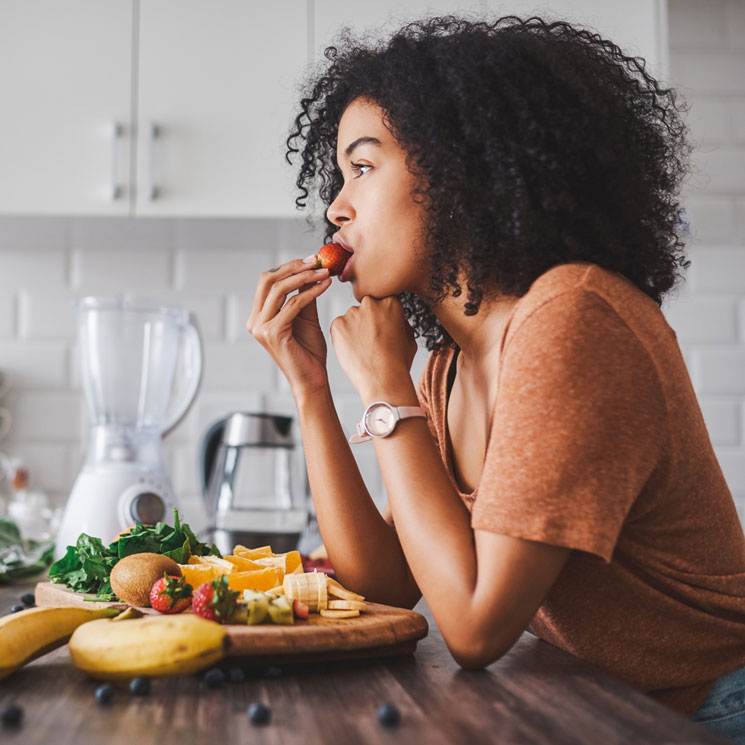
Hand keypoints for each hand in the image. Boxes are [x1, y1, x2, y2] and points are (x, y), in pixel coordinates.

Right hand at [246, 257, 331, 396]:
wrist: (312, 379)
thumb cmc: (309, 351)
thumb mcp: (305, 317)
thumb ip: (303, 295)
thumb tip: (310, 270)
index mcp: (258, 316)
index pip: (267, 281)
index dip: (289, 266)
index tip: (312, 259)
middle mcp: (255, 321)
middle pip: (268, 280)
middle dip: (293, 267)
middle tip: (317, 261)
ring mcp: (261, 327)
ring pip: (279, 290)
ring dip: (304, 277)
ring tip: (324, 272)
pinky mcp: (273, 333)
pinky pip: (293, 304)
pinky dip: (311, 292)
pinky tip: (325, 286)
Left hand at [330, 296, 417, 399]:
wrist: (383, 380)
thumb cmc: (398, 363)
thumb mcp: (409, 338)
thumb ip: (400, 322)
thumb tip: (394, 319)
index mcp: (390, 302)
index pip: (382, 303)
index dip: (382, 319)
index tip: (382, 331)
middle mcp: (370, 303)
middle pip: (365, 309)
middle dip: (367, 321)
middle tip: (371, 341)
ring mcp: (352, 313)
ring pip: (351, 319)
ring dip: (354, 330)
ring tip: (362, 350)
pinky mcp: (337, 324)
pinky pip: (338, 328)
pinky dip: (343, 338)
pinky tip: (353, 351)